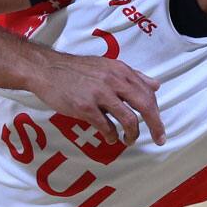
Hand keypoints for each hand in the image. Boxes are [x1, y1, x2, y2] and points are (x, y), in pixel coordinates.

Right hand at [29, 51, 164, 146]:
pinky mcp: (85, 107)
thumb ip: (132, 76)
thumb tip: (156, 85)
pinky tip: (110, 138)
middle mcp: (114, 80)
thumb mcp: (108, 66)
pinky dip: (111, 136)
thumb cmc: (77, 69)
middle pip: (145, 106)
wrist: (47, 69)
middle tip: (158, 139)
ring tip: (128, 140)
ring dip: (132, 134)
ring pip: (129, 119)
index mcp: (121, 70)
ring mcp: (100, 94)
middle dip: (155, 125)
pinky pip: (106, 127)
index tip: (159, 126)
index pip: (148, 93)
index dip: (157, 112)